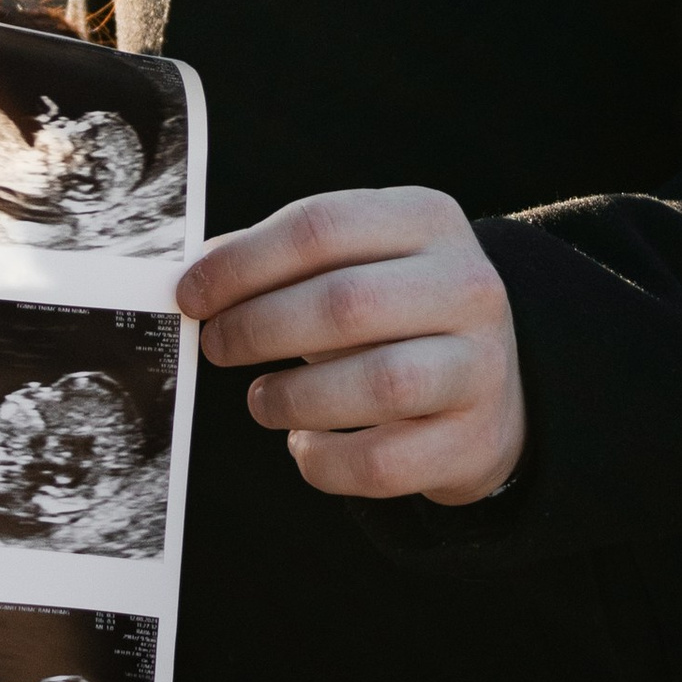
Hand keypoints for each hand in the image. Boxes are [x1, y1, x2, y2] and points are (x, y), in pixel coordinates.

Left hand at [178, 186, 525, 506]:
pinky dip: (325, 460)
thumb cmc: (393, 316)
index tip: (192, 294)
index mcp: (428, 219)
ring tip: (262, 400)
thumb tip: (200, 271)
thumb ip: (279, 260)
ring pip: (375, 384)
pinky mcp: (472, 441)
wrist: (489, 388)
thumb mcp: (354, 262)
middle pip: (344, 303)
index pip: (321, 227)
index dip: (242, 264)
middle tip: (216, 346)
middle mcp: (467, 286)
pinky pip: (382, 461)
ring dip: (292, 398)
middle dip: (258, 328)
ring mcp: (479, 365)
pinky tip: (306, 444)